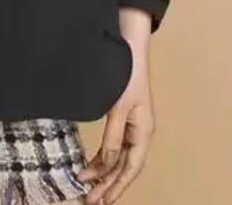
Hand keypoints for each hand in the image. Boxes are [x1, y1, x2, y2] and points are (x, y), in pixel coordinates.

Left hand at [76, 8, 155, 203]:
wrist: (127, 44)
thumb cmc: (127, 73)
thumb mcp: (118, 108)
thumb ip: (111, 138)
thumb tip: (104, 166)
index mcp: (144, 131)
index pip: (130, 168)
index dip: (116, 186)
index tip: (101, 201)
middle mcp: (140, 131)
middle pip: (124, 166)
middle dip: (108, 184)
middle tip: (89, 201)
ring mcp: (132, 124)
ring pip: (118, 157)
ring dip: (104, 172)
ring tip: (87, 187)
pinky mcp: (122, 115)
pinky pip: (113, 143)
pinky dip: (102, 156)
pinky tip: (91, 164)